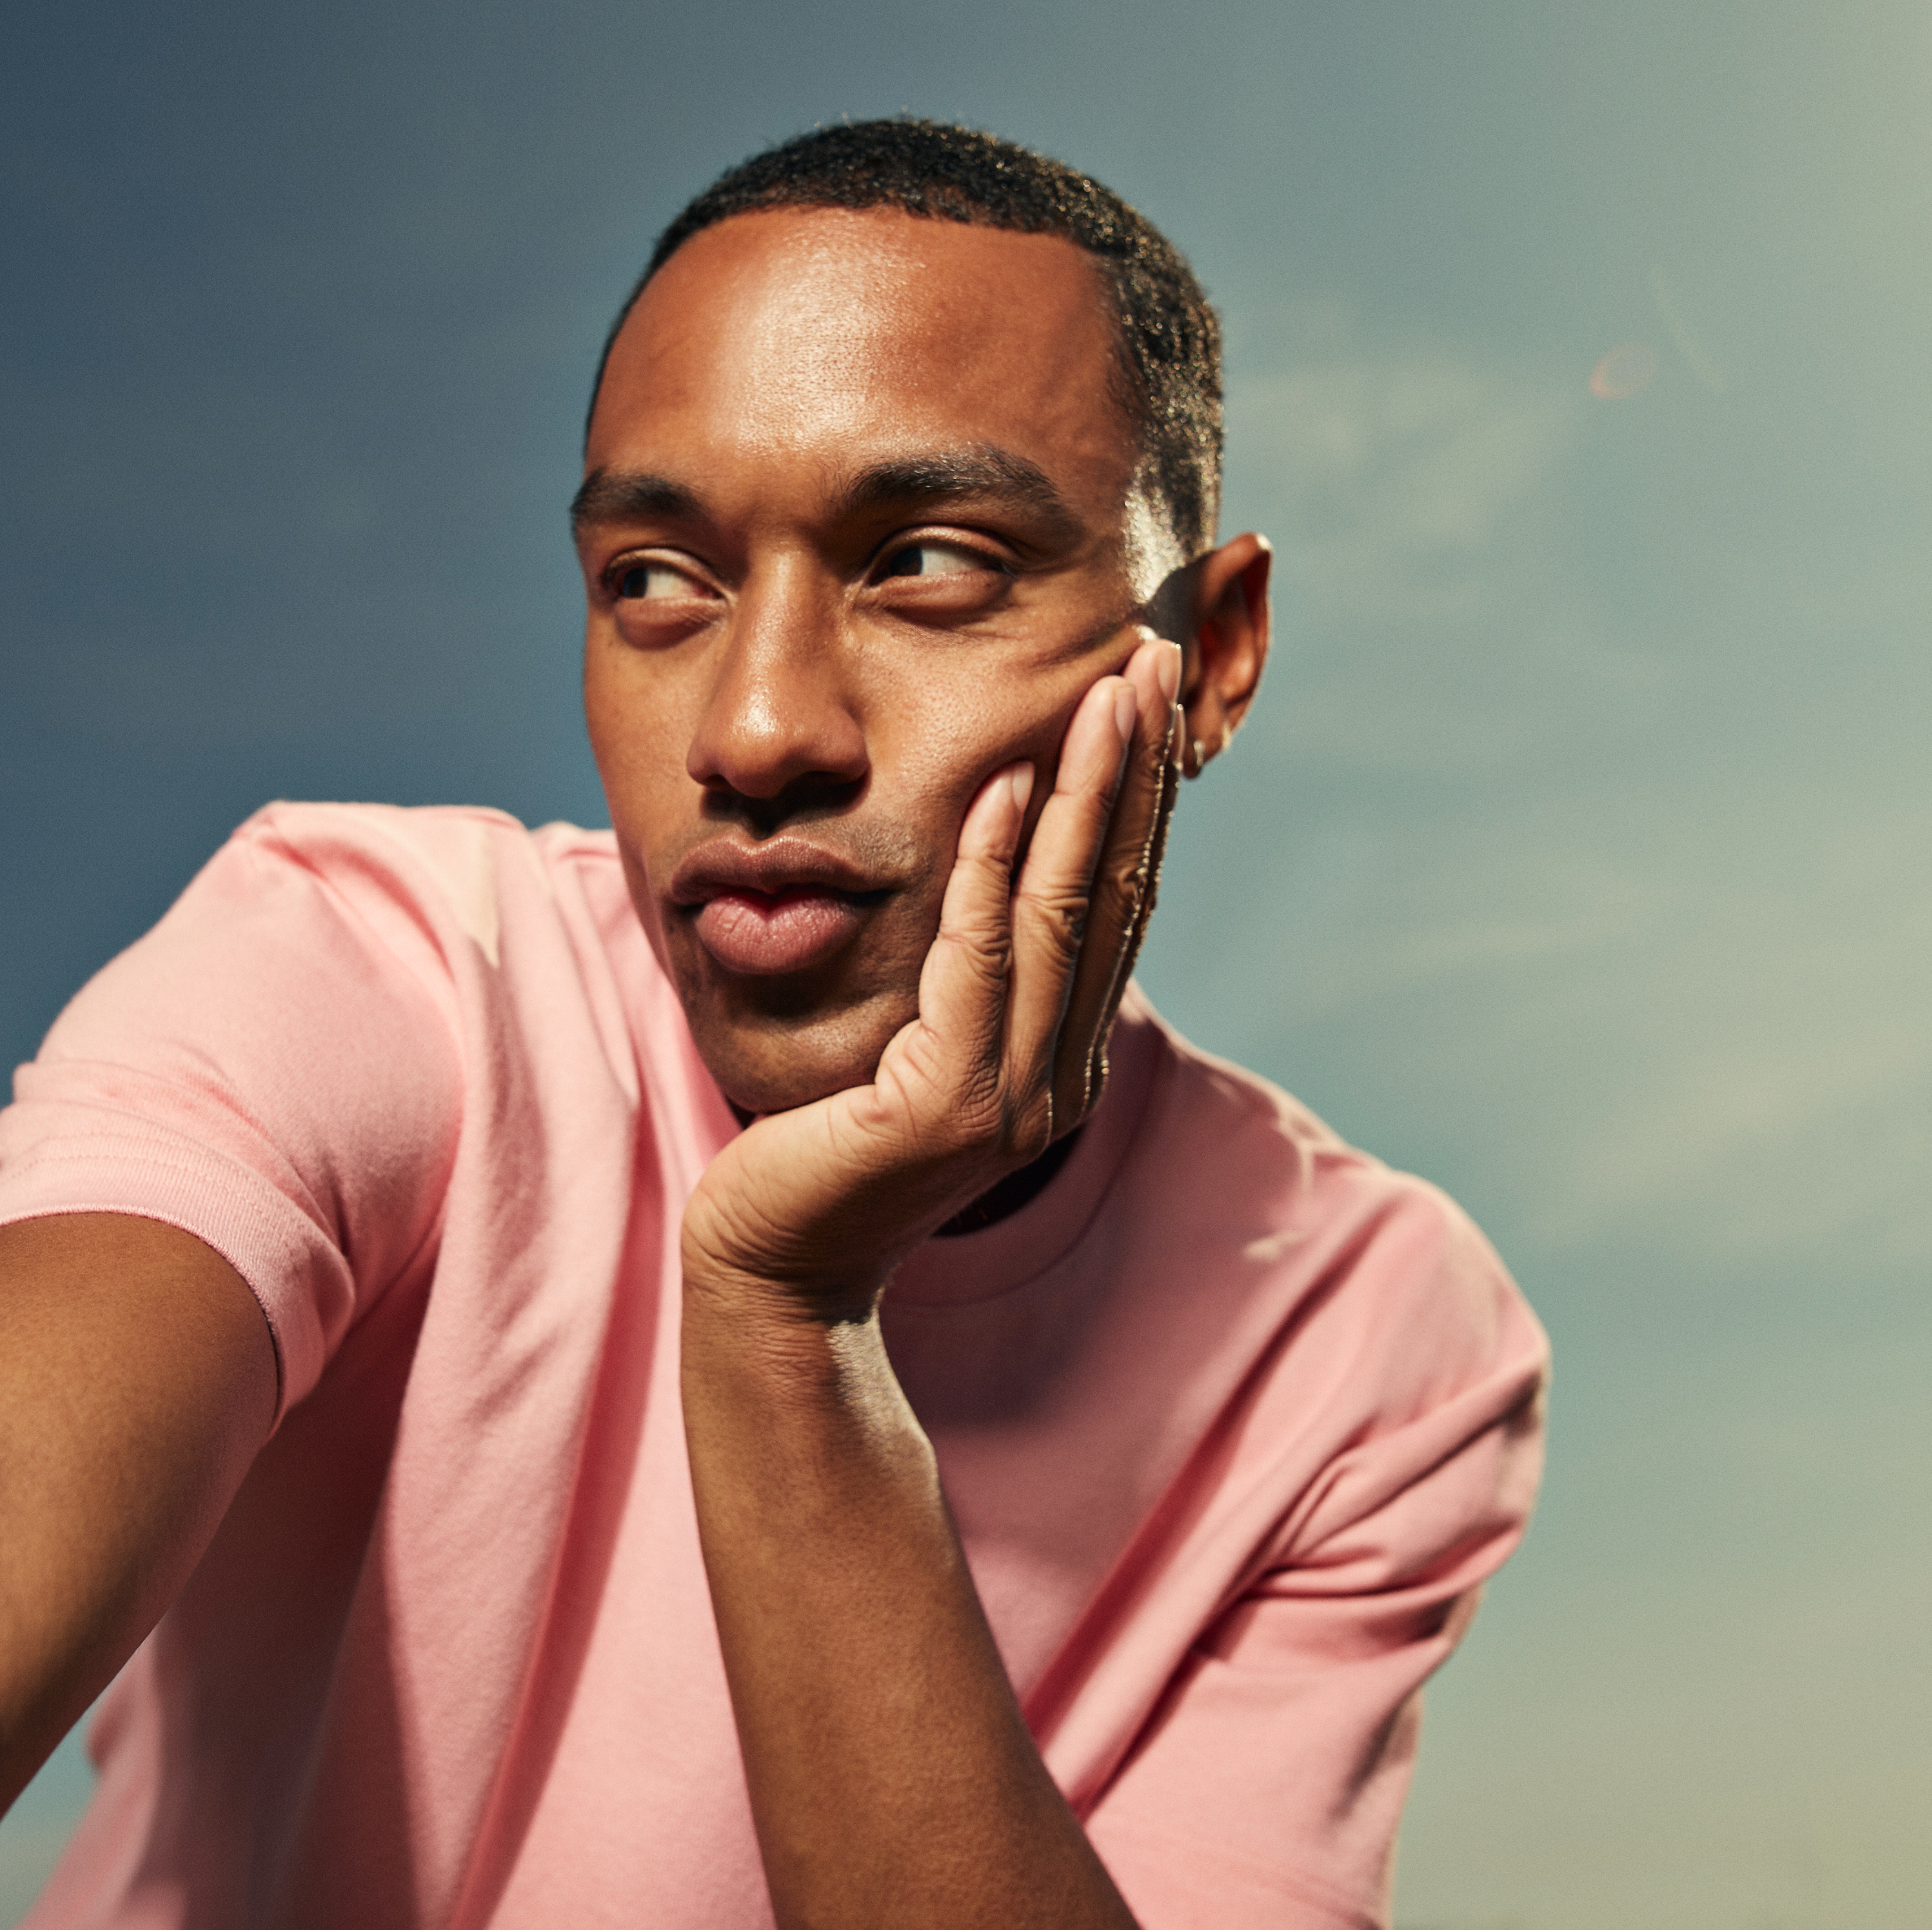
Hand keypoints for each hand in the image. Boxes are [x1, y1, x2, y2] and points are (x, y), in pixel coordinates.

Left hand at [681, 636, 1182, 1317]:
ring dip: (1090, 794)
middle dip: (1138, 770)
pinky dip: (994, 869)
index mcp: (1061, 1058)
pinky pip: (977, 961)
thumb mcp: (912, 1046)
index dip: (1140, 797)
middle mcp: (1059, 1076)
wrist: (772, 1269)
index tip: (1150, 698)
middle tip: (1158, 663)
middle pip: (1115, 892)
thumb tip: (987, 863)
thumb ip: (964, 975)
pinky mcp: (945, 1106)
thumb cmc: (823, 1150)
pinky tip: (1004, 788)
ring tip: (1110, 695)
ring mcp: (1012, 1096)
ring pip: (1065, 913)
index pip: (1116, 903)